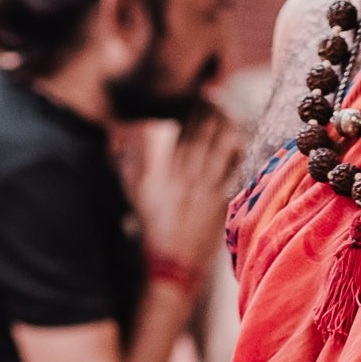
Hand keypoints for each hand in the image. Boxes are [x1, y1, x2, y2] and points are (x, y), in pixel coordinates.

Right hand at [131, 108, 246, 278]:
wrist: (173, 262)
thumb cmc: (152, 229)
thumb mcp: (135, 197)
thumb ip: (128, 167)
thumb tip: (117, 143)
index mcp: (169, 173)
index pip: (184, 135)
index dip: (194, 114)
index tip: (200, 99)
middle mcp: (190, 177)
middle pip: (205, 137)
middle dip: (213, 115)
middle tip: (219, 100)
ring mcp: (209, 190)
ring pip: (223, 151)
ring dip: (228, 131)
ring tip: (232, 117)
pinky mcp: (223, 203)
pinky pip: (235, 174)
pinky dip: (239, 158)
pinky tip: (242, 145)